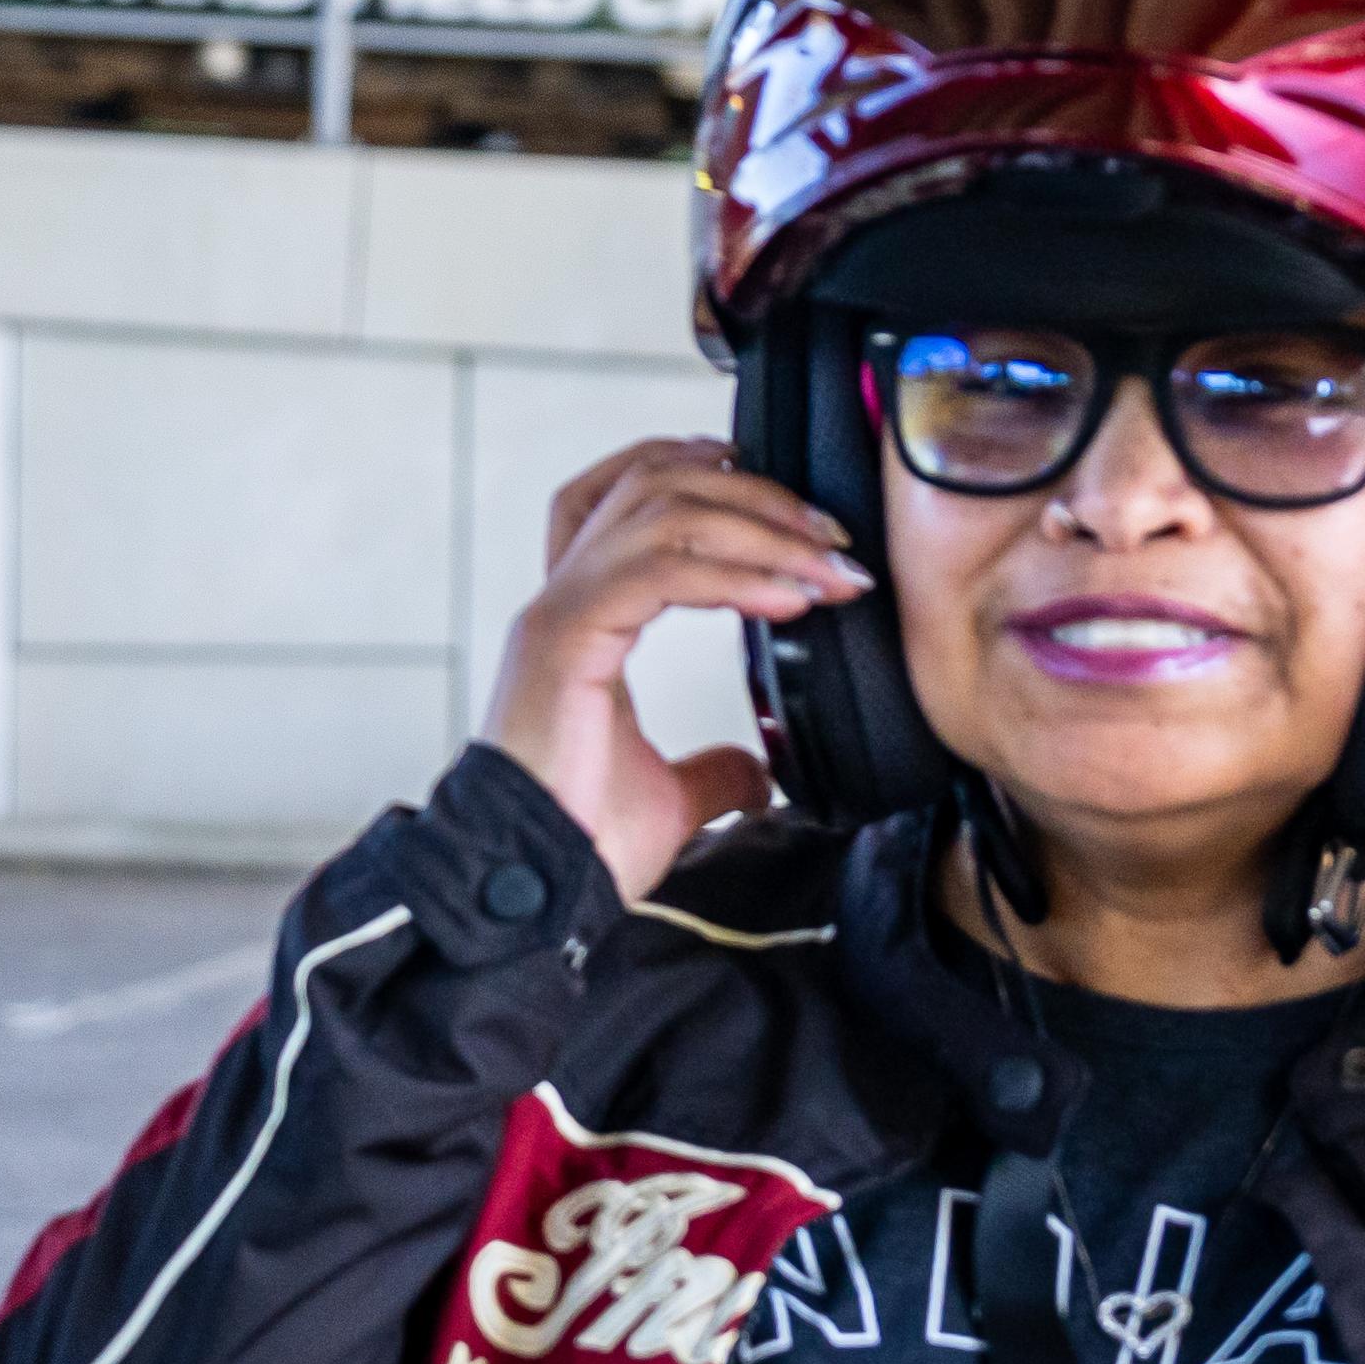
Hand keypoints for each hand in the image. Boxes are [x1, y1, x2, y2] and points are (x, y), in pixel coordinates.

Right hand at [475, 437, 831, 899]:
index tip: (794, 509)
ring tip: (826, 570)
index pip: (630, 496)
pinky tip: (788, 601)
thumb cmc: (580, 840)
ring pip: (662, 513)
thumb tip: (759, 773)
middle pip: (655, 481)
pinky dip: (734, 576)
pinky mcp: (565, 637)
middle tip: (831, 539)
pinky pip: (659, 572)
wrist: (533, 885)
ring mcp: (559, 611)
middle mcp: (563, 597)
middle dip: (756, 494)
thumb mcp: (671, 797)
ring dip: (761, 529)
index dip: (711, 478)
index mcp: (582, 618)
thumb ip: (712, 771)